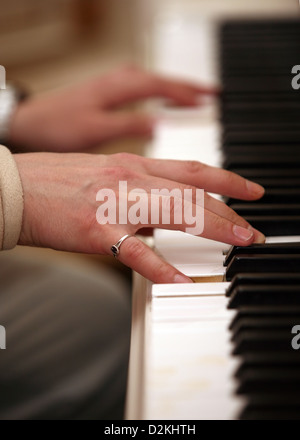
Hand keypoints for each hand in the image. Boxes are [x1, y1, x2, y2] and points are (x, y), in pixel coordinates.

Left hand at [9, 66, 216, 152]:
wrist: (32, 122)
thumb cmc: (58, 125)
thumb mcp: (95, 129)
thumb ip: (128, 125)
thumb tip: (160, 124)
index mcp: (118, 87)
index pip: (160, 85)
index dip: (185, 93)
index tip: (208, 101)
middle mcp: (118, 81)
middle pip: (161, 79)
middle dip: (188, 86)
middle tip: (214, 94)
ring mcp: (113, 84)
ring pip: (153, 81)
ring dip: (175, 87)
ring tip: (197, 96)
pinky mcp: (108, 92)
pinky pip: (142, 87)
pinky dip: (158, 91)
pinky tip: (163, 99)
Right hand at [14, 152, 264, 283]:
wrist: (14, 187)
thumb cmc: (55, 180)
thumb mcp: (104, 171)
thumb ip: (137, 186)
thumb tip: (162, 207)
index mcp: (132, 164)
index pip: (192, 169)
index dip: (228, 179)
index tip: (251, 191)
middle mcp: (130, 178)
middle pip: (194, 192)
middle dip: (231, 211)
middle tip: (253, 229)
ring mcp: (115, 204)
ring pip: (177, 212)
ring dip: (215, 228)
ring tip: (240, 243)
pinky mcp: (96, 231)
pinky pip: (135, 252)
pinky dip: (161, 268)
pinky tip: (181, 281)